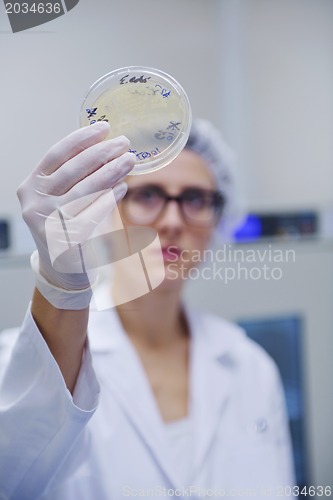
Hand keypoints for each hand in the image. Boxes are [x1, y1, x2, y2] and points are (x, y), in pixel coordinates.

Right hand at [17, 121, 134, 291]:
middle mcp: (35, 202)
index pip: (56, 154)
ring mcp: (48, 221)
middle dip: (102, 153)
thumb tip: (107, 148)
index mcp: (31, 185)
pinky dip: (109, 198)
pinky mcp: (66, 238)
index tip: (104, 128)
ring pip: (85, 189)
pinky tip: (122, 187)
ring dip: (111, 172)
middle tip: (124, 143)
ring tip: (129, 161)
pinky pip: (93, 212)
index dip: (81, 139)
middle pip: (73, 170)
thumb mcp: (62, 196)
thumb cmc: (65, 223)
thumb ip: (76, 175)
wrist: (62, 266)